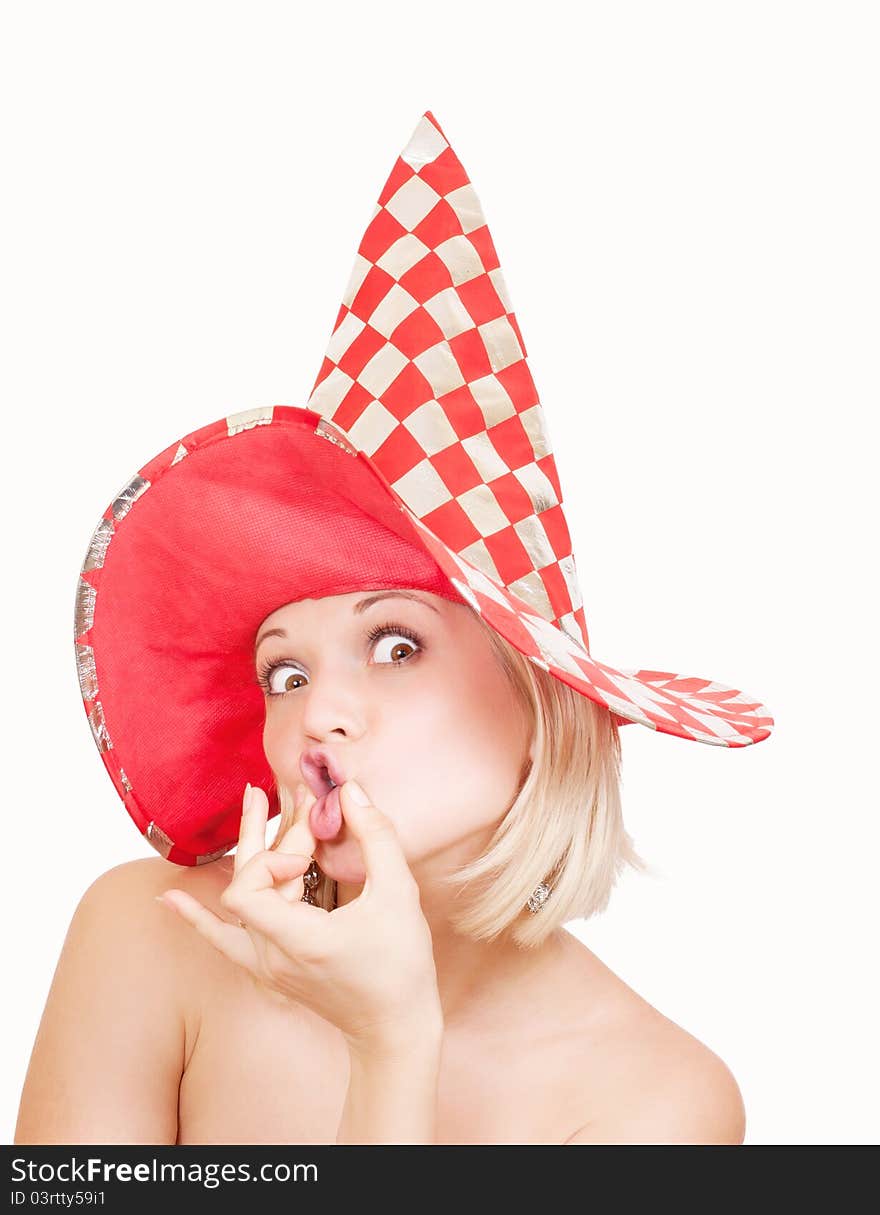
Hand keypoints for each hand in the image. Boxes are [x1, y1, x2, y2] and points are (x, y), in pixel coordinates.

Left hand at [158, 779, 442, 1053]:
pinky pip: (224, 939)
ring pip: (240, 902)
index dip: (269, 861)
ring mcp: (265, 965)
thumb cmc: (401, 965)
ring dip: (250, 855)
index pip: (245, 893)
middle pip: (242, 885)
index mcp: (299, 941)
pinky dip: (199, 918)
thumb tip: (350, 791)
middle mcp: (271, 956)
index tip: (308, 857)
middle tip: (264, 791)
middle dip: (259, 835)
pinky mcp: (268, 968)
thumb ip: (376, 837)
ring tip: (255, 806)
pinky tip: (170, 899)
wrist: (393, 1026)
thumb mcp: (398, 894)